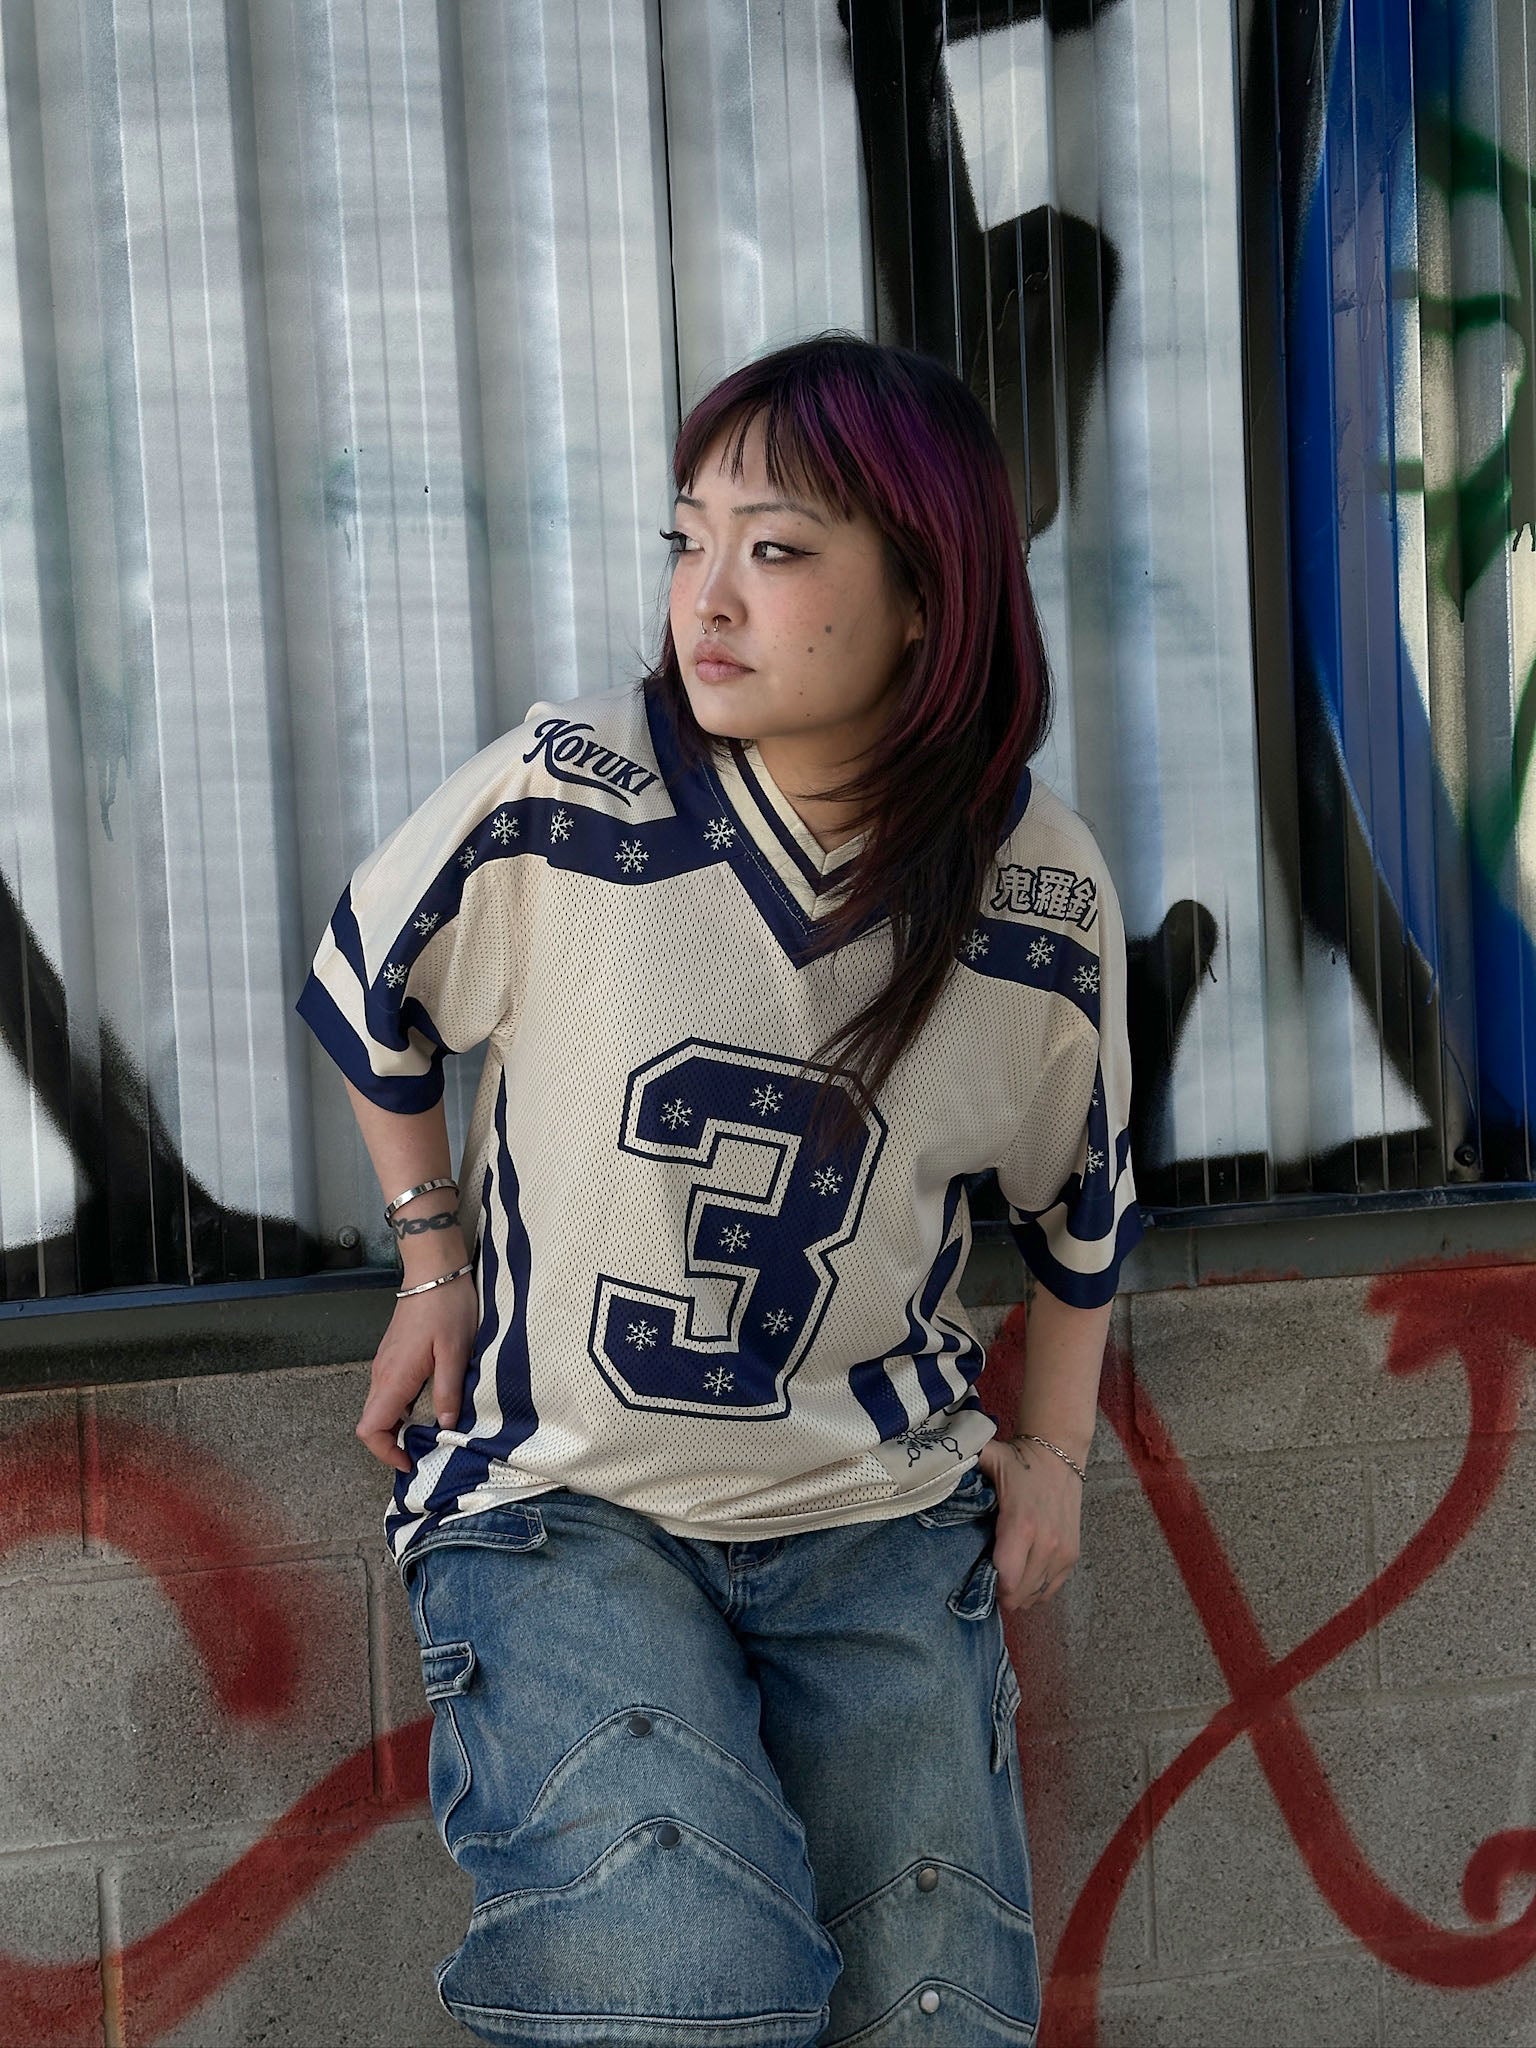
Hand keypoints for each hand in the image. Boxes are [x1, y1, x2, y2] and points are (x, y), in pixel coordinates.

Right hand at [356, 1278, 478, 1472]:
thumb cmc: (446, 1307)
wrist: (434, 1270)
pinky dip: (404, 1406)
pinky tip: (431, 1402)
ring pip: (381, 1407)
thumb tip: (444, 1426)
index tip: (410, 1460)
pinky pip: (390, 1391)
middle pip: (372, 1422)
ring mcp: (384, 1364)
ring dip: (400, 1425)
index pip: (369, 1429)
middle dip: (394, 1443)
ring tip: (433, 1429)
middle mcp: (381, 1374)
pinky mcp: (393, 1355)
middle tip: (427, 1450)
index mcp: (394, 1377)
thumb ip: (448, 1391)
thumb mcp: (456, 1352)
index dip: (385, 1451)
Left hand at [975, 1432, 1082, 1611]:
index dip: (991, 1586)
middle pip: (1020, 1592)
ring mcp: (1063, 1551)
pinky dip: (1037, 1592)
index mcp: (1022, 1524)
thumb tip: (929, 1470)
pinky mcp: (1072, 1554)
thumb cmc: (1020, 1461)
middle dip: (1002, 1594)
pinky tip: (1022, 1584)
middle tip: (987, 1585)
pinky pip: (1053, 1588)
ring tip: (1003, 1585)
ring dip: (1019, 1595)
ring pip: (1037, 1595)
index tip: (977, 1580)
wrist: (1060, 1453)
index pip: (1007, 1576)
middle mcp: (1046, 1543)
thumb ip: (962, 1465)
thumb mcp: (988, 1459)